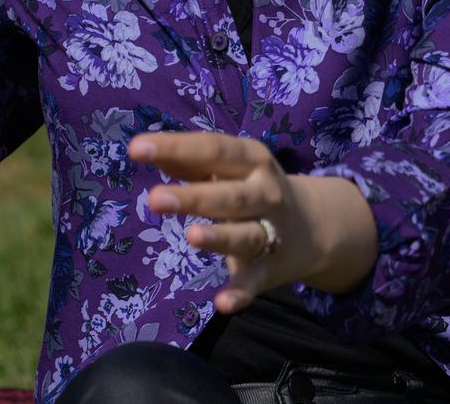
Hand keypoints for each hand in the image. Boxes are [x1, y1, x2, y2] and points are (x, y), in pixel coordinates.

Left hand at [130, 132, 375, 313]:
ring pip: (244, 236)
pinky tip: (221, 303)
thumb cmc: (252, 188)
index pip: (213, 149)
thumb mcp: (229, 166)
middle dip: (195, 197)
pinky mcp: (268, 269)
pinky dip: (240, 293)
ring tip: (192, 236)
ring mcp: (270, 233)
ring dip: (219, 238)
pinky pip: (253, 282)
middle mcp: (265, 194)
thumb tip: (146, 150)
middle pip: (230, 196)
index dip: (176, 147)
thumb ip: (189, 159)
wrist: (312, 227)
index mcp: (252, 160)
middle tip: (155, 199)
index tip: (136, 149)